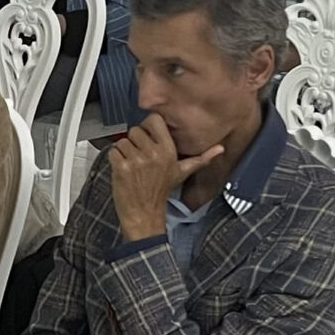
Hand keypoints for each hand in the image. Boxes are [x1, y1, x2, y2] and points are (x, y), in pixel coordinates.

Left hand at [108, 114, 221, 243]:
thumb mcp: (182, 172)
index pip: (153, 120)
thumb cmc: (161, 192)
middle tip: (140, 156)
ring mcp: (137, 160)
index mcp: (168, 150)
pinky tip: (123, 169)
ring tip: (132, 164)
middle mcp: (153, 153)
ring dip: (123, 151)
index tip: (148, 137)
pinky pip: (113, 151)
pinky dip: (114, 159)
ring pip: (122, 141)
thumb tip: (220, 149)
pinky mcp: (122, 167)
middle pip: (135, 130)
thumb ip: (201, 159)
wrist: (145, 214)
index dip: (148, 127)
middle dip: (134, 142)